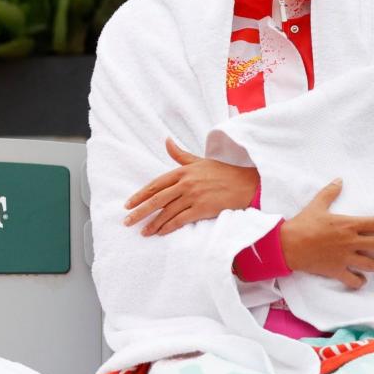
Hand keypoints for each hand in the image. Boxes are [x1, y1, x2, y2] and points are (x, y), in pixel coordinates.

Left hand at [123, 138, 260, 235]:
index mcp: (182, 171)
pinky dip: (169, 227)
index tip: (128, 204)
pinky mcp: (203, 209)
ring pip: (167, 212)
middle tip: (127, 221)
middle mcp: (186, 184)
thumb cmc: (222, 172)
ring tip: (143, 231)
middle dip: (140, 211)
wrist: (247, 183)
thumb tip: (166, 141)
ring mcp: (194, 197)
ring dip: (153, 223)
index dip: (140, 195)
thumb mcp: (199, 161)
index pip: (155, 184)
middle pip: (157, 199)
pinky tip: (160, 232)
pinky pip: (181, 220)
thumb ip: (180, 155)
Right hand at [280, 179, 373, 289]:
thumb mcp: (316, 205)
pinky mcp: (336, 270)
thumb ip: (329, 193)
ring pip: (371, 264)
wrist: (287, 245)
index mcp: (348, 224)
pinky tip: (362, 281)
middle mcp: (351, 241)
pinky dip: (359, 282)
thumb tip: (339, 180)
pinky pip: (353, 279)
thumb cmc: (302, 224)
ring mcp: (345, 257)